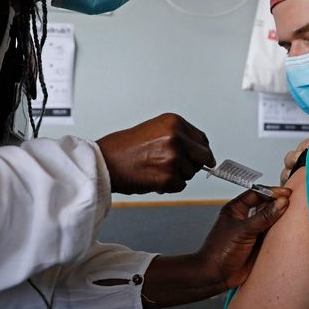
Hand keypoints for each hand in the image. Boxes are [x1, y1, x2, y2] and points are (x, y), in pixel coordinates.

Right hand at [96, 113, 214, 194]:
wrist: (105, 162)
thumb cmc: (124, 148)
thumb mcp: (155, 129)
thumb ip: (178, 136)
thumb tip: (200, 150)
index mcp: (174, 122)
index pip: (202, 139)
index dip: (202, 151)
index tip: (203, 157)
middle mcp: (176, 137)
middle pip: (203, 156)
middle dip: (193, 164)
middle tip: (176, 166)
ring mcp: (173, 157)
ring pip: (191, 172)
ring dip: (177, 175)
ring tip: (155, 168)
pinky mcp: (168, 176)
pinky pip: (180, 185)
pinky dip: (169, 186)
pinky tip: (153, 177)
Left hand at [197, 187, 291, 288]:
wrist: (216, 275)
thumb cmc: (220, 251)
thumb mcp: (243, 231)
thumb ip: (263, 217)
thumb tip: (281, 203)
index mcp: (235, 208)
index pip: (256, 193)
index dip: (271, 192)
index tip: (286, 193)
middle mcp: (244, 217)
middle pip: (264, 205)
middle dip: (277, 203)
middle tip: (293, 201)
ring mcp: (251, 230)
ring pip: (269, 219)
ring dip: (279, 217)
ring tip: (293, 214)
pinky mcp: (257, 243)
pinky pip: (271, 233)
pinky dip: (279, 231)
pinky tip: (287, 229)